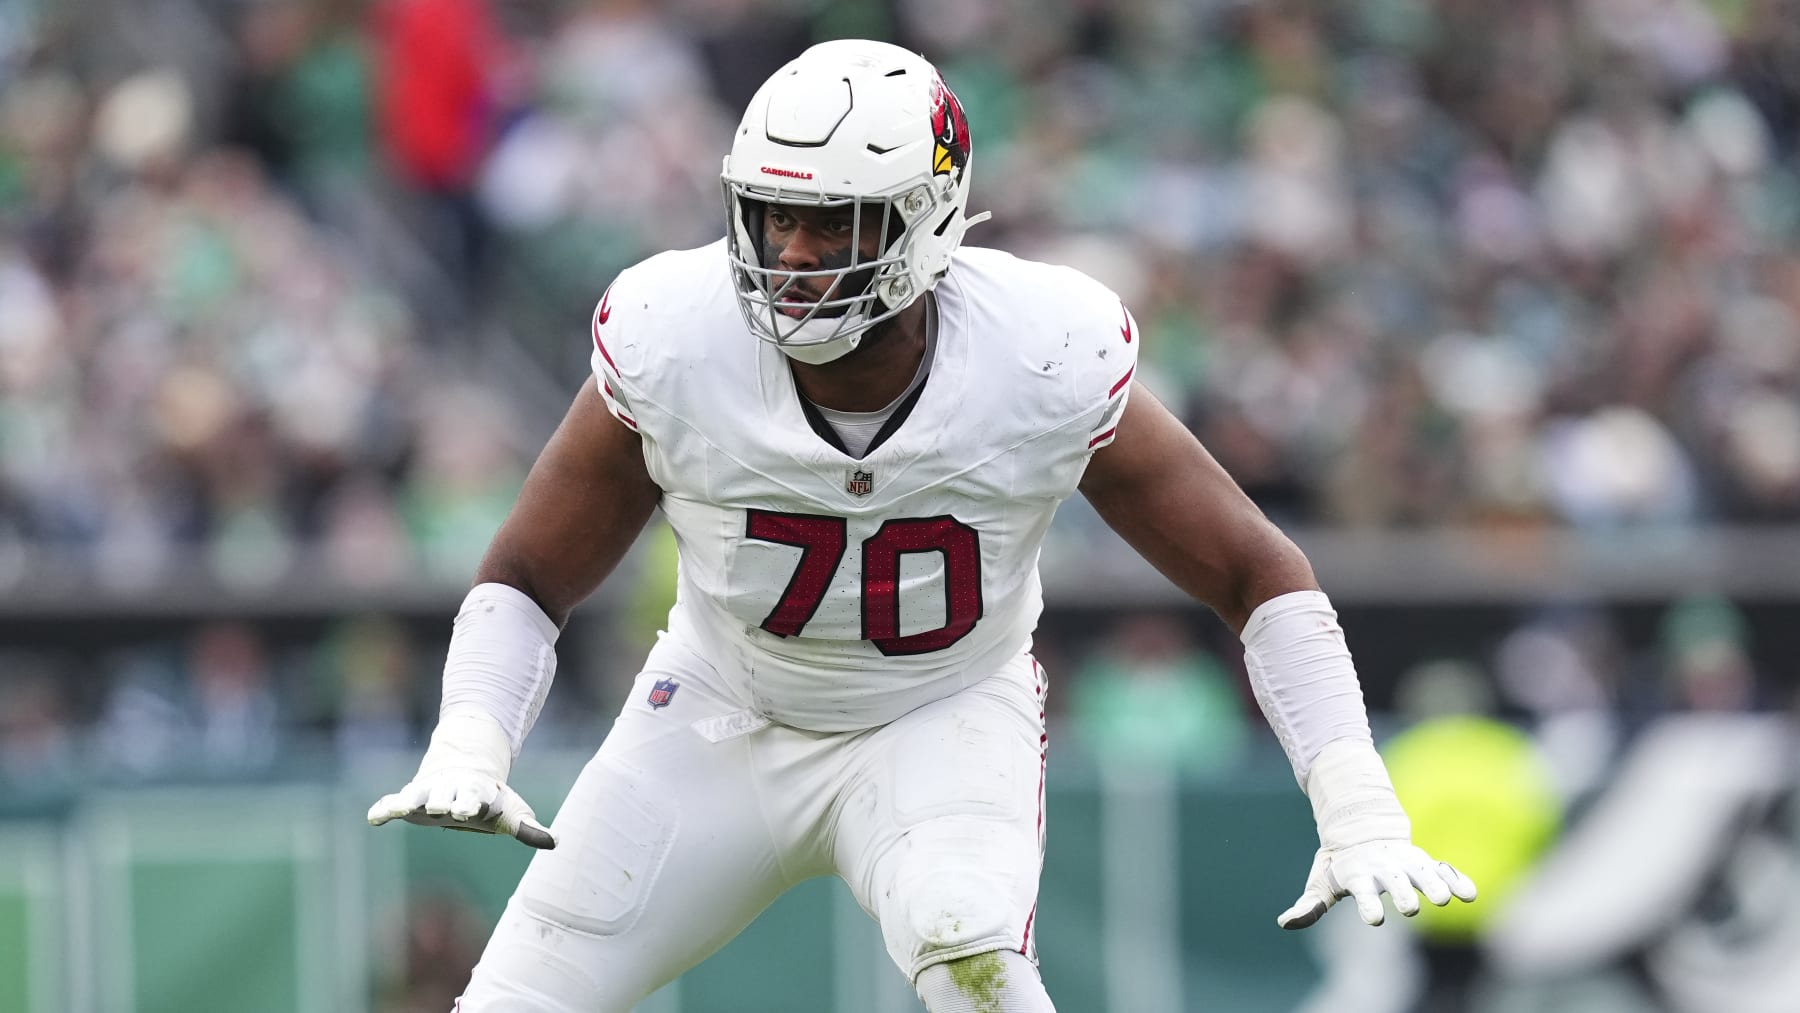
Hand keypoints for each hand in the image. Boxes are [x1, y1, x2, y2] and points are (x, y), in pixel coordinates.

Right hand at [367, 772, 556, 849]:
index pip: (472, 798)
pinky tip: (374, 818)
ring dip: (409, 801)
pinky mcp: (408, 799)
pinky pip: (393, 802)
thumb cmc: (490, 799)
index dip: (470, 803)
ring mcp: (426, 792)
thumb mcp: (510, 812)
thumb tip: (555, 841)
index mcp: (474, 793)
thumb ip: (528, 828)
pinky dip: (384, 808)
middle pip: (444, 794)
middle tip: (440, 806)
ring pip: (416, 794)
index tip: (468, 809)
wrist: (465, 770)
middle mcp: (448, 790)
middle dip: (442, 800)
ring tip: (401, 808)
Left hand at [1277, 839, 1475, 928]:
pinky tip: (1471, 894)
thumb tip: (1284, 923)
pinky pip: (1444, 870)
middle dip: (1402, 893)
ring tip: (1444, 899)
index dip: (1368, 903)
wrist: (1361, 832)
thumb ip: (1308, 905)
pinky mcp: (1425, 863)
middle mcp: (1385, 868)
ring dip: (1433, 885)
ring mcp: (1406, 864)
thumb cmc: (1339, 866)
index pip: (1363, 889)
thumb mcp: (1321, 882)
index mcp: (1358, 873)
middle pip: (1395, 881)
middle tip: (1410, 908)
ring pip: (1423, 872)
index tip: (1374, 919)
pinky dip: (1457, 880)